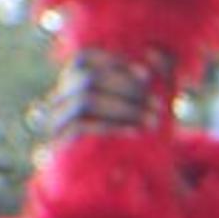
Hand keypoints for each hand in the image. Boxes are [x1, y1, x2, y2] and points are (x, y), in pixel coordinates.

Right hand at [43, 47, 172, 139]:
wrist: (133, 166)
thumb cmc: (142, 120)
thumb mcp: (156, 93)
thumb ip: (161, 69)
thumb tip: (153, 51)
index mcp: (77, 77)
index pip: (84, 58)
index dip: (114, 62)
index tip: (147, 76)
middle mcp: (61, 94)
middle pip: (88, 78)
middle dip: (126, 88)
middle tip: (158, 104)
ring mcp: (57, 117)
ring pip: (85, 100)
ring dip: (124, 108)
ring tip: (151, 119)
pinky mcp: (60, 141)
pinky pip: (81, 125)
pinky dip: (112, 125)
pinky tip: (136, 131)